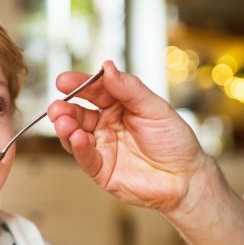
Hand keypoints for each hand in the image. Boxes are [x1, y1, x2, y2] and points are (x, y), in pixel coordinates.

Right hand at [47, 61, 205, 211]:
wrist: (186, 177)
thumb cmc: (174, 141)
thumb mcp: (154, 108)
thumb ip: (129, 89)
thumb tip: (107, 67)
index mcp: (119, 106)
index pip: (95, 91)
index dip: (79, 84)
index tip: (63, 80)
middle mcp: (106, 125)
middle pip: (79, 113)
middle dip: (65, 109)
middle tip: (57, 106)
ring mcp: (102, 147)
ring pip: (76, 135)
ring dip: (67, 127)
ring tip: (63, 122)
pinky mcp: (101, 170)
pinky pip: (85, 158)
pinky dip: (78, 147)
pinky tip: (77, 137)